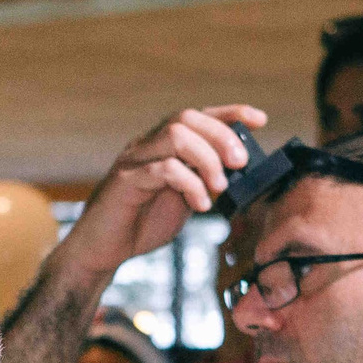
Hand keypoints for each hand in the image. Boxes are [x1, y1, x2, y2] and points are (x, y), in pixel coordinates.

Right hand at [55, 104, 268, 280]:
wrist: (103, 249)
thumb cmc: (142, 222)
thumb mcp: (184, 198)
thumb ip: (204, 180)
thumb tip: (238, 171)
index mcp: (163, 145)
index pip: (198, 115)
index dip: (230, 112)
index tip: (259, 120)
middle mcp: (147, 144)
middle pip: (187, 118)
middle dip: (221, 136)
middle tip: (240, 163)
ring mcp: (134, 159)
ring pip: (176, 135)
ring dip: (207, 159)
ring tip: (219, 187)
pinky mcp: (126, 180)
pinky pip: (163, 169)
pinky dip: (190, 184)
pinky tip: (200, 205)